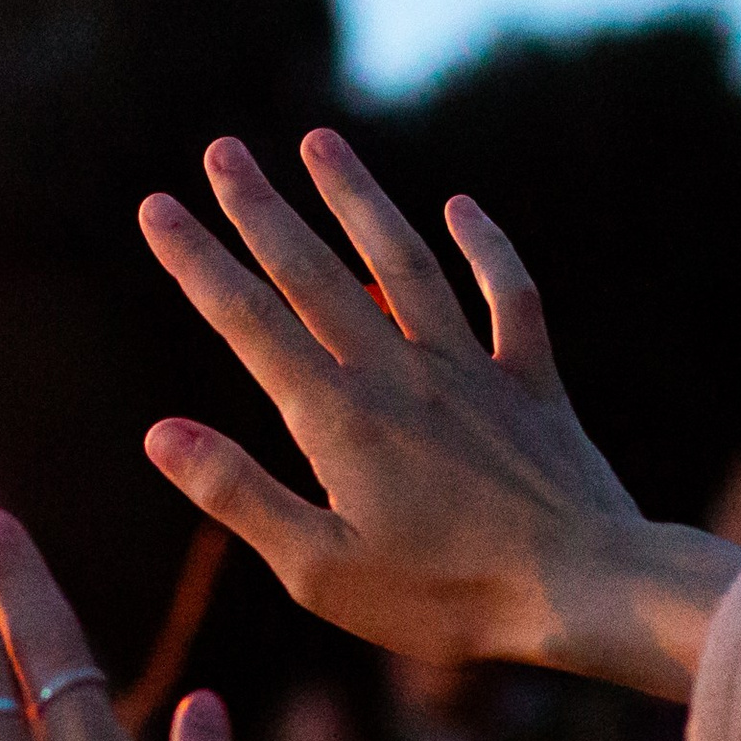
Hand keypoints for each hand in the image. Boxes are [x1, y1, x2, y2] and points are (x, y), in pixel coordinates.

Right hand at [140, 130, 740, 700]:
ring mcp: (470, 371)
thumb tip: (161, 433)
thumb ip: (238, 494)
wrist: (583, 592)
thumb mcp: (319, 570)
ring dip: (358, 198)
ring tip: (320, 142)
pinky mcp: (532, 385)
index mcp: (337, 419)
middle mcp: (399, 374)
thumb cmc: (444, 599)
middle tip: (222, 150)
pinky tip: (461, 206)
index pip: (248, 322)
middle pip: (315, 273)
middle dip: (261, 209)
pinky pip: (507, 296)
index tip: (157, 206)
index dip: (197, 261)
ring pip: (404, 261)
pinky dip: (487, 246)